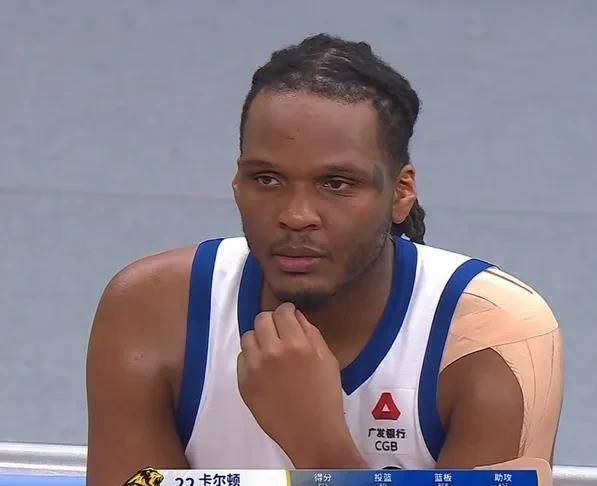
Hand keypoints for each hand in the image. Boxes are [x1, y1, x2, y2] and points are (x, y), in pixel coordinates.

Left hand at [237, 302, 365, 467]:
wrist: (312, 433)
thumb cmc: (325, 395)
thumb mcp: (328, 359)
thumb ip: (311, 333)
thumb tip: (296, 316)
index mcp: (296, 343)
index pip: (282, 312)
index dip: (286, 311)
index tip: (288, 315)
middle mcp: (271, 351)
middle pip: (261, 320)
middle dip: (272, 321)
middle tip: (279, 331)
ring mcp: (254, 368)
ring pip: (248, 337)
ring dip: (259, 338)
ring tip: (269, 350)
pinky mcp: (244, 383)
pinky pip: (241, 359)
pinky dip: (251, 358)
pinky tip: (264, 368)